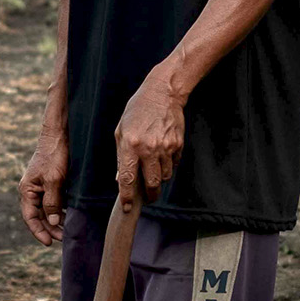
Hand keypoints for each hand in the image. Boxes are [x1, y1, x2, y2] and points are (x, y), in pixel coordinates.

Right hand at [19, 127, 67, 246]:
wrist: (59, 134)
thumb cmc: (54, 154)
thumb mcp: (54, 180)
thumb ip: (52, 202)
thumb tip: (53, 221)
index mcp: (27, 190)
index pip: (30, 217)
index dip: (39, 232)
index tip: (48, 243)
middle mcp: (32, 190)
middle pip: (39, 216)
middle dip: (50, 228)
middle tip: (63, 238)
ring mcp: (41, 186)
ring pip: (47, 209)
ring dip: (56, 220)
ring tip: (68, 229)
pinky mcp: (51, 182)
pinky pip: (54, 200)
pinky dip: (61, 209)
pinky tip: (71, 215)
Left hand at [114, 66, 185, 197]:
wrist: (163, 93)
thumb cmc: (138, 111)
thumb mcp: (121, 131)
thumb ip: (121, 157)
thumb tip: (122, 179)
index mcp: (130, 145)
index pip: (128, 179)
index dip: (127, 197)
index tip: (128, 207)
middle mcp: (149, 149)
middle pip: (152, 184)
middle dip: (149, 195)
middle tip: (147, 197)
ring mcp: (165, 147)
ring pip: (164, 177)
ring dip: (159, 179)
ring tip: (153, 168)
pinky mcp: (178, 145)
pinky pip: (173, 165)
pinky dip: (167, 166)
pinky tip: (162, 155)